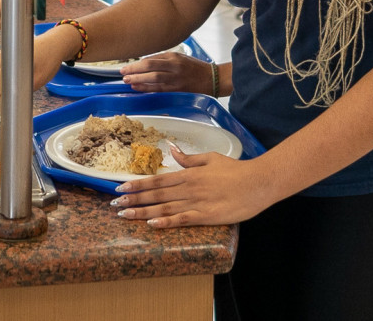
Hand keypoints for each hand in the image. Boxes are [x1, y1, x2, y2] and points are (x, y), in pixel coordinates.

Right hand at [0, 26, 78, 119]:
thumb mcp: (37, 80)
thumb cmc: (48, 60)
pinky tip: (8, 89)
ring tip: (5, 98)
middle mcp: (0, 58)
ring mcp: (1, 57)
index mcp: (7, 63)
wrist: (55, 44)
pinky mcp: (4, 58)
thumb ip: (20, 92)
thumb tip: (7, 105)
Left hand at [110, 148, 273, 227]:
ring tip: (124, 215)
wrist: (258, 182)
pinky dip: (166, 221)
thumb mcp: (211, 158)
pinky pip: (182, 219)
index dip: (137, 184)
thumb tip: (172, 148)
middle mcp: (188, 188)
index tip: (120, 188)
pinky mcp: (206, 216)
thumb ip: (189, 158)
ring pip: (164, 208)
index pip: (157, 180)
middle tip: (114, 205)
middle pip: (155, 194)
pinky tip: (151, 224)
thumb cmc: (236, 170)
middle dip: (133, 199)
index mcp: (189, 174)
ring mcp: (196, 202)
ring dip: (142, 212)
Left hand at [121, 53, 214, 94]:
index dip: (136, 64)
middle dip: (134, 71)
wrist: (212, 79)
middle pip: (150, 68)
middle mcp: (174, 67)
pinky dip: (147, 89)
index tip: (126, 66)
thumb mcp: (180, 57)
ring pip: (153, 80)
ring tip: (127, 81)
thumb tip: (145, 63)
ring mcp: (176, 80)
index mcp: (174, 57)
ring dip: (139, 81)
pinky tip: (138, 88)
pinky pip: (159, 90)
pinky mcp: (178, 90)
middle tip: (123, 74)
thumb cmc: (195, 67)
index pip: (151, 59)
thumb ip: (164, 59)